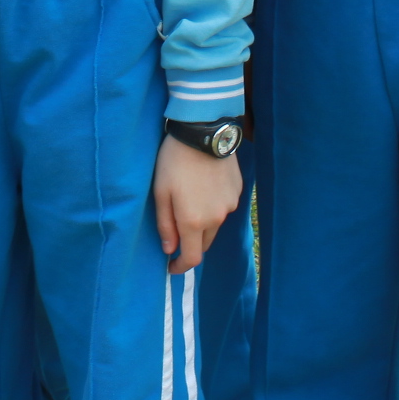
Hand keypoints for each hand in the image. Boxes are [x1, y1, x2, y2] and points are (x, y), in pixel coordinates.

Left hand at [152, 136, 241, 274]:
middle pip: (204, 243)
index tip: (171, 266)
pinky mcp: (238, 191)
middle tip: (177, 230)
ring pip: (215, 225)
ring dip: (202, 224)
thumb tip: (169, 249)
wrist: (203, 132)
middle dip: (190, 243)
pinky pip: (223, 208)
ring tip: (190, 201)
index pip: (192, 258)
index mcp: (194, 221)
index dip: (180, 267)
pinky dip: (213, 206)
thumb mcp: (160, 192)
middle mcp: (216, 218)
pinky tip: (203, 187)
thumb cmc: (174, 161)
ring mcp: (229, 205)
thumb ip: (165, 225)